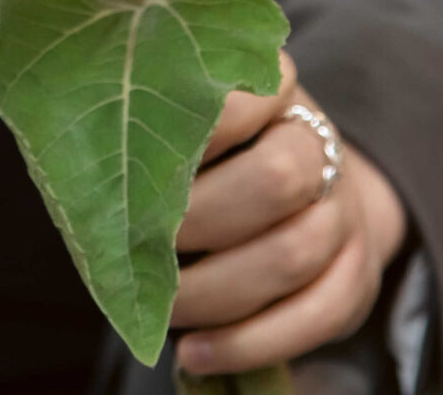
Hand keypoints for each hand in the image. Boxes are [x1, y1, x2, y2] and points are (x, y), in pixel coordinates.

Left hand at [170, 52, 408, 376]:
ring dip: (215, 292)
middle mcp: (317, 144)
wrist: (303, 200)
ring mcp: (343, 212)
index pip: (249, 92)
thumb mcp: (186, 127)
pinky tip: (195, 352)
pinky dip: (249, 343)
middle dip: (200, 221)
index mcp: (272, 91)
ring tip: (161, 309)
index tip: (139, 154)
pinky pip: (314, 317)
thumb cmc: (211, 163)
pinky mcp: (355, 277)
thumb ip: (148, 138)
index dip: (199, 128)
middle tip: (140, 245)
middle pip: (278, 177)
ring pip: (294, 254)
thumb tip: (87, 186)